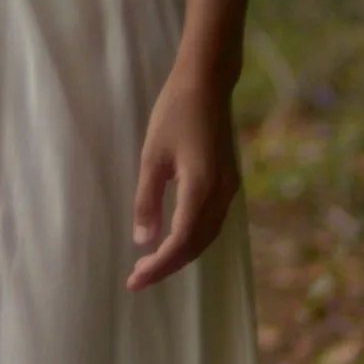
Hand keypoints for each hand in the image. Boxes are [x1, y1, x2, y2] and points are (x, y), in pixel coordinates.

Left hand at [127, 65, 240, 291]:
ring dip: (181, 254)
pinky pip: (213, 222)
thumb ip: (147, 200)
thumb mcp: (152, 157)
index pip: (181, 241)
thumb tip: (143, 240)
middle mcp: (221, 192)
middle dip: (168, 265)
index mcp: (201, 187)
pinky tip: (173, 240)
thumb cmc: (175, 113)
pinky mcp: (228, 181)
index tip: (134, 280)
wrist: (207, 83)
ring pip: (208, 236)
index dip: (159, 265)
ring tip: (151, 264)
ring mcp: (229, 188)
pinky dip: (193, 239)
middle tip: (137, 277)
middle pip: (197, 244)